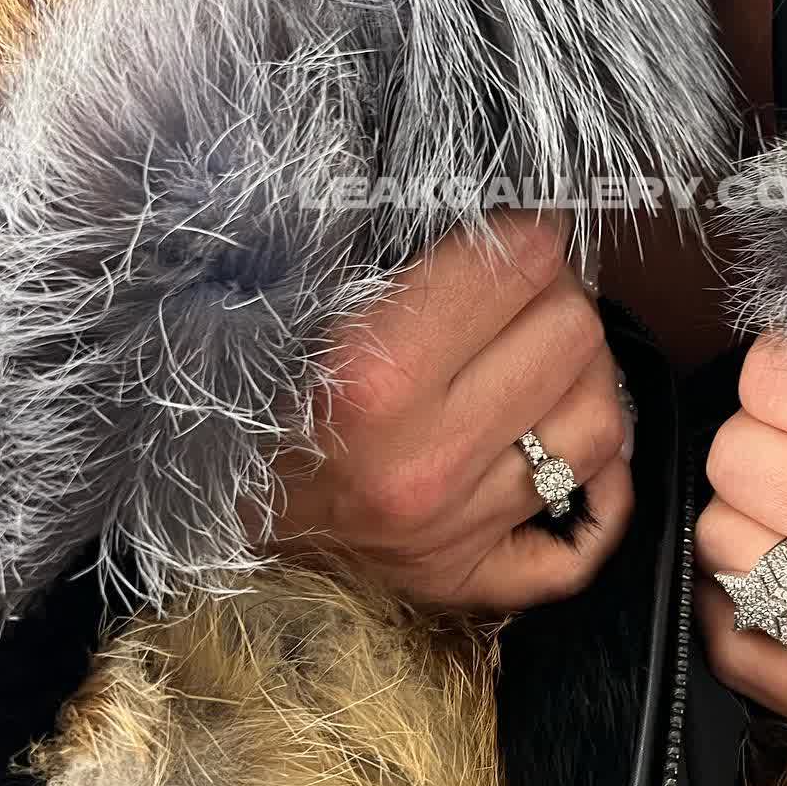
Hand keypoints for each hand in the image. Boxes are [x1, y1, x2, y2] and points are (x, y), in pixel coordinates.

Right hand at [264, 214, 633, 612]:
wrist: (185, 500)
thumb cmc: (244, 380)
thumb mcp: (293, 292)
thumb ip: (394, 246)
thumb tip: (498, 202)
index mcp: (375, 373)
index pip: (523, 262)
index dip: (527, 230)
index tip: (513, 230)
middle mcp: (423, 459)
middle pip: (575, 335)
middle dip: (559, 296)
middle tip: (523, 292)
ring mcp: (452, 530)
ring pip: (601, 423)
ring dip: (585, 377)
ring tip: (544, 358)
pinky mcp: (463, 583)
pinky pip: (583, 543)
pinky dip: (600, 494)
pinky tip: (570, 452)